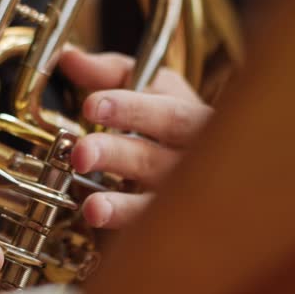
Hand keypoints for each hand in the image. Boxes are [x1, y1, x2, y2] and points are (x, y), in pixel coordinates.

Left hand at [59, 47, 212, 227]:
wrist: (224, 179)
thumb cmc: (176, 125)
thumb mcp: (154, 89)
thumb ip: (113, 72)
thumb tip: (69, 58)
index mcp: (193, 120)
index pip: (169, 114)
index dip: (132, 109)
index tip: (92, 105)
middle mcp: (194, 162)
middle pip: (158, 159)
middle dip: (117, 154)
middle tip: (80, 152)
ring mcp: (186, 201)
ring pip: (158, 204)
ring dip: (124, 207)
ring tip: (92, 208)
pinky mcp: (174, 230)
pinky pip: (152, 236)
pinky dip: (127, 233)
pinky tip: (102, 229)